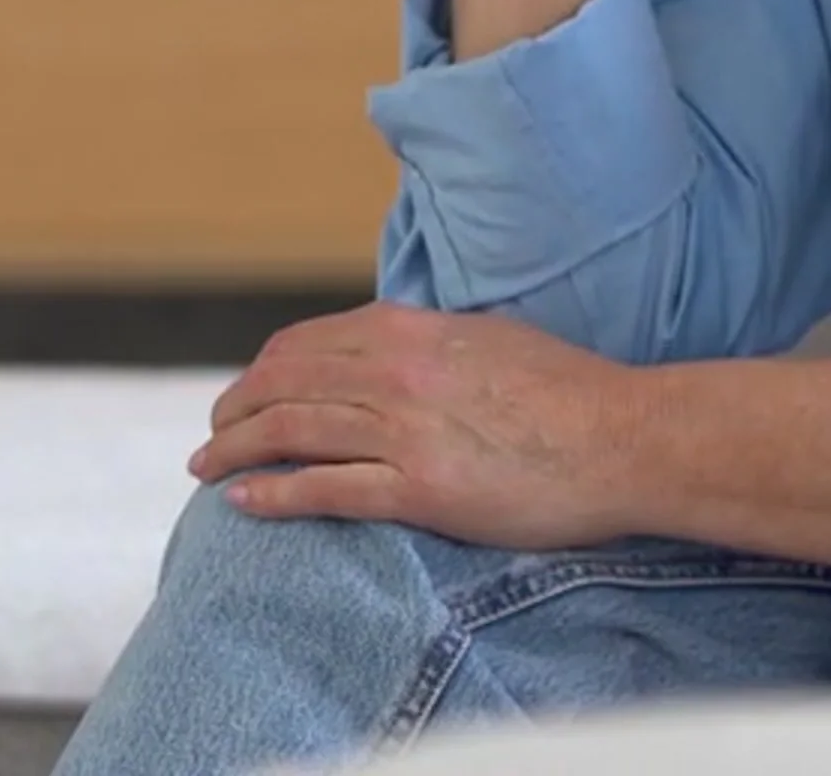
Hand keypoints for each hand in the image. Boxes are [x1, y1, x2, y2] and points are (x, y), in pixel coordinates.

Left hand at [185, 302, 647, 553]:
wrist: (623, 437)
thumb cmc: (570, 392)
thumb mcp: (490, 338)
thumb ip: (432, 342)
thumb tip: (397, 347)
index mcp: (411, 329)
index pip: (304, 344)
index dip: (260, 371)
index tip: (244, 393)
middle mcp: (395, 370)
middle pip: (281, 385)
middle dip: (232, 411)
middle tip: (211, 436)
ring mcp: (403, 429)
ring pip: (289, 431)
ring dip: (234, 450)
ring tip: (206, 470)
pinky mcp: (419, 487)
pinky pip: (324, 488)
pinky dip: (273, 494)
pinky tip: (243, 501)